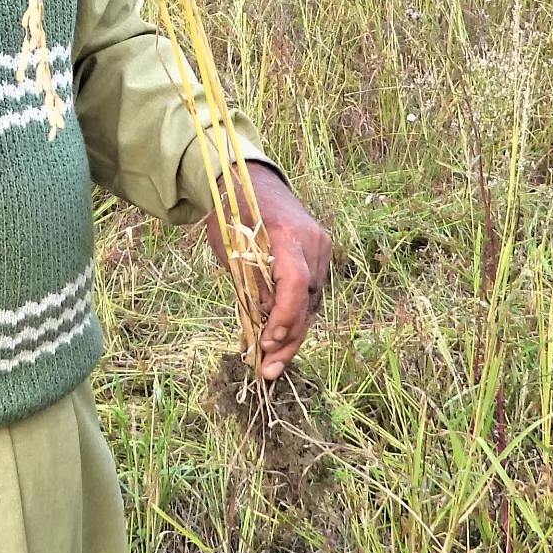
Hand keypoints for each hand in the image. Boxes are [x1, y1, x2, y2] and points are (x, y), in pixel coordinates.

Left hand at [209, 161, 331, 379]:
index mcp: (288, 236)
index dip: (285, 317)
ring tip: (272, 364)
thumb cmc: (234, 213)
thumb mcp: (231, 247)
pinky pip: (312, 293)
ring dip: (293, 334)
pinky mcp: (321, 255)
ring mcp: (322, 249)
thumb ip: (249, 282)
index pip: (296, 284)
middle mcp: (313, 243)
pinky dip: (296, 316)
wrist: (254, 180)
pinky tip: (280, 339)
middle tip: (269, 371)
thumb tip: (264, 322)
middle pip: (308, 301)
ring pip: (312, 303)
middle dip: (289, 340)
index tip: (266, 342)